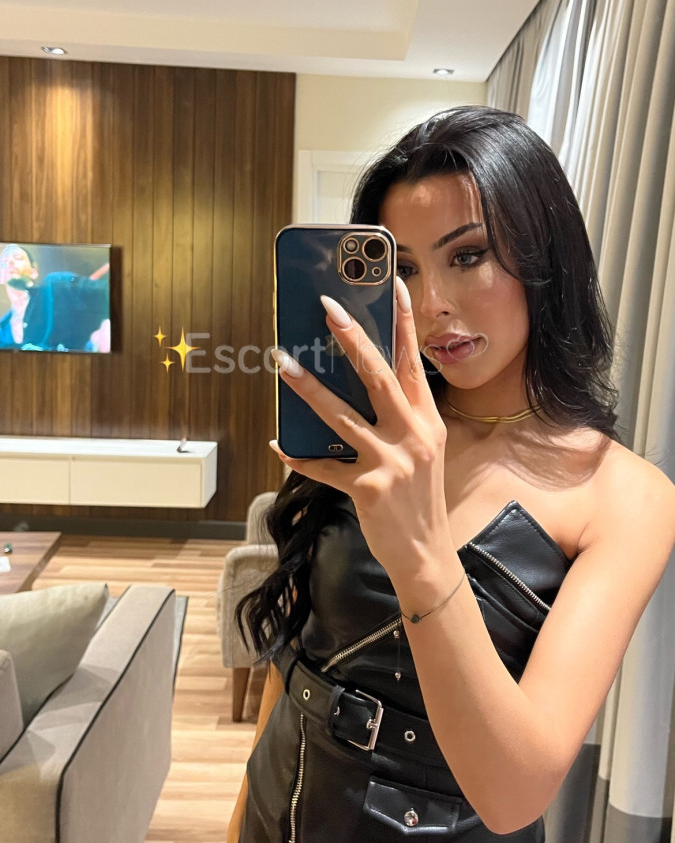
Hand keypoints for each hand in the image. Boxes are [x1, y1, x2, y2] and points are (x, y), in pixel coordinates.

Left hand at [270, 276, 450, 583]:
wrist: (426, 555)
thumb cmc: (418, 499)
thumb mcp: (421, 452)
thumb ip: (399, 419)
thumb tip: (356, 388)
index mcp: (427, 421)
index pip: (414, 362)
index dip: (404, 323)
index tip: (394, 287)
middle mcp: (413, 435)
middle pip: (379, 376)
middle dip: (352, 338)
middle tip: (327, 308)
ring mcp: (391, 461)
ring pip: (342, 414)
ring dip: (308, 387)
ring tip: (282, 361)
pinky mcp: (367, 488)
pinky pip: (324, 467)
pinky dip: (299, 457)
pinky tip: (279, 444)